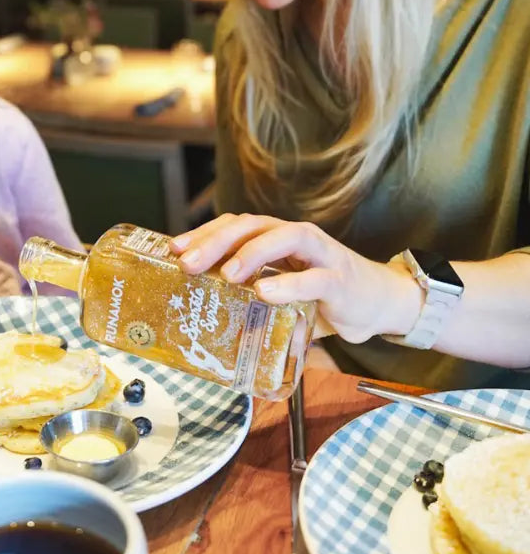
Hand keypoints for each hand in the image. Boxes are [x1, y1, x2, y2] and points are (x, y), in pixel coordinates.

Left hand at [169, 213, 419, 343]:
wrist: (380, 303)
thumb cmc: (323, 297)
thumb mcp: (281, 297)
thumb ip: (251, 305)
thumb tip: (212, 328)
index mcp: (275, 239)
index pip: (234, 225)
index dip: (203, 233)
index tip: (174, 249)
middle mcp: (295, 238)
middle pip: (251, 225)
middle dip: (216, 240)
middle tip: (187, 262)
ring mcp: (320, 255)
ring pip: (284, 238)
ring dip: (252, 252)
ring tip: (226, 273)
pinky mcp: (341, 279)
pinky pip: (314, 278)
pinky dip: (289, 284)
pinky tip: (264, 293)